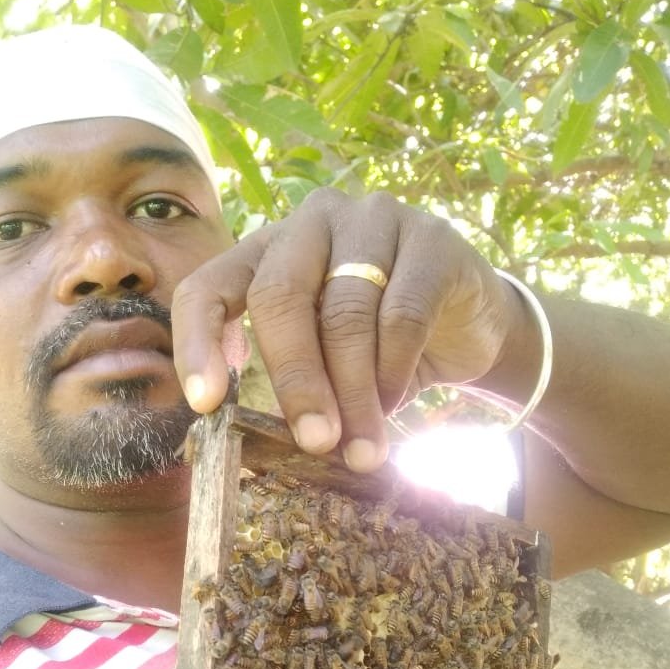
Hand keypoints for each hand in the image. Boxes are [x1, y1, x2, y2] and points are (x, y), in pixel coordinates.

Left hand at [170, 188, 520, 471]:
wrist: (470, 327)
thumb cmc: (376, 348)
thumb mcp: (322, 361)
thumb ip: (287, 382)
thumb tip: (254, 448)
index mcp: (266, 250)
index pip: (210, 286)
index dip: (199, 342)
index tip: (206, 403)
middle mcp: (313, 221)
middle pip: (279, 296)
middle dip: (294, 379)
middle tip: (313, 441)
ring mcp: (374, 219)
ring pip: (345, 313)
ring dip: (354, 393)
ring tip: (362, 449)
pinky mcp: (432, 239)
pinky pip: (402, 314)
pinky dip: (394, 371)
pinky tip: (394, 403)